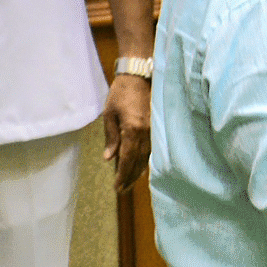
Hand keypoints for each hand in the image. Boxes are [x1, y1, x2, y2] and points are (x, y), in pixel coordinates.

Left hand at [102, 74, 151, 192]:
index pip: (127, 159)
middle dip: (130, 177)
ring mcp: (155, 129)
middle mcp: (147, 132)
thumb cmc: (121, 93)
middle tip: (122, 190)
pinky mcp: (157, 125)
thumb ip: (111, 137)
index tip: (117, 187)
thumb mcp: (109, 114)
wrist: (139, 75)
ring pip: (148, 156)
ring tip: (129, 181)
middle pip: (139, 161)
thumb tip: (109, 158)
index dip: (122, 175)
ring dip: (138, 170)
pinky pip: (152, 148)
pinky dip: (145, 159)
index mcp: (133, 129)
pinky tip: (140, 164)